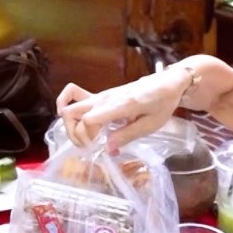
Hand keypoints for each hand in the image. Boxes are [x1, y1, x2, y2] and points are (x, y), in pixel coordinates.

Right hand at [56, 69, 188, 153]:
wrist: (166, 83)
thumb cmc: (162, 103)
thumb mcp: (151, 124)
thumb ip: (127, 135)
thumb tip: (107, 149)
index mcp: (119, 105)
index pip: (88, 119)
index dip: (86, 137)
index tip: (96, 148)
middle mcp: (104, 98)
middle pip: (71, 112)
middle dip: (73, 133)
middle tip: (87, 146)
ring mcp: (100, 96)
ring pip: (69, 105)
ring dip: (69, 124)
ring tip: (82, 138)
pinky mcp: (99, 95)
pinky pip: (74, 95)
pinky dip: (66, 105)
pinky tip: (71, 119)